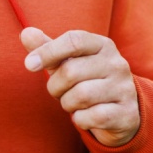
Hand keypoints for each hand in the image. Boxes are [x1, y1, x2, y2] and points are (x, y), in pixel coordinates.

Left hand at [20, 27, 140, 146]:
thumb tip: (26, 33)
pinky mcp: (126, 113)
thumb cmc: (88, 81)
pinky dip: (80, 119)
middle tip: (58, 92)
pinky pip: (92, 116)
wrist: (121, 111)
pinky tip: (84, 116)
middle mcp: (117, 63)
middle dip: (55, 86)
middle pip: (71, 71)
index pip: (74, 40)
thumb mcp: (69, 63)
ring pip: (80, 96)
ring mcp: (124, 88)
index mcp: (103, 45)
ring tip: (73, 103)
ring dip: (67, 104)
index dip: (48, 51)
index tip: (29, 64)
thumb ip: (48, 49)